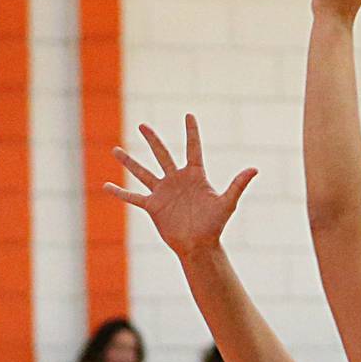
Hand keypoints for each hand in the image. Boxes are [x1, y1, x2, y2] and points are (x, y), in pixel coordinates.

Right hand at [108, 115, 256, 258]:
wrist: (200, 246)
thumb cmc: (215, 225)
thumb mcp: (227, 203)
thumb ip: (238, 185)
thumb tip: (254, 169)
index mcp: (195, 176)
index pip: (193, 149)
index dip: (192, 132)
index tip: (189, 115)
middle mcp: (177, 180)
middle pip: (162, 154)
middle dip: (152, 139)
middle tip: (142, 124)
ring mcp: (163, 193)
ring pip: (143, 172)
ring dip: (129, 162)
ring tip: (115, 149)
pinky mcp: (153, 207)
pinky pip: (133, 197)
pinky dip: (120, 192)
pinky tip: (106, 185)